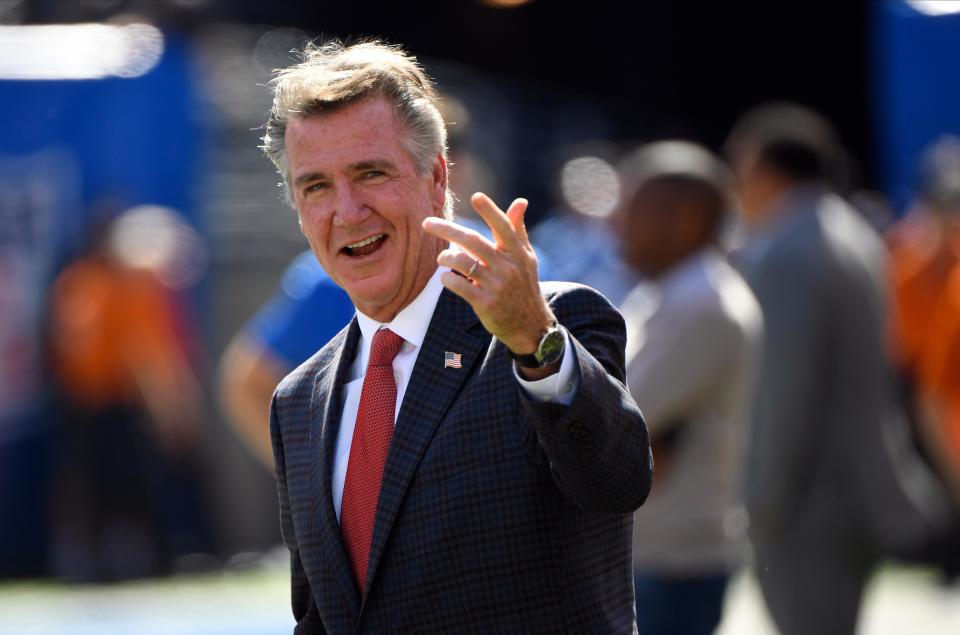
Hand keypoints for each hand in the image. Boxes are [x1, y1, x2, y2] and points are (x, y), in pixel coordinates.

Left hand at [422, 192, 554, 358]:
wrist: (529, 324)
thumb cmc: (524, 285)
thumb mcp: (526, 258)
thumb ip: (518, 229)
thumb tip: (521, 201)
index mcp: (517, 253)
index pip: (503, 227)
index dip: (490, 211)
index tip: (476, 197)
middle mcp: (507, 267)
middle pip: (473, 241)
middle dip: (447, 230)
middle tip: (426, 223)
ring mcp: (496, 285)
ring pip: (463, 263)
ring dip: (446, 256)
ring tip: (442, 257)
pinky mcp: (485, 303)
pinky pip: (460, 286)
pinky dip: (447, 279)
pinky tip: (445, 277)